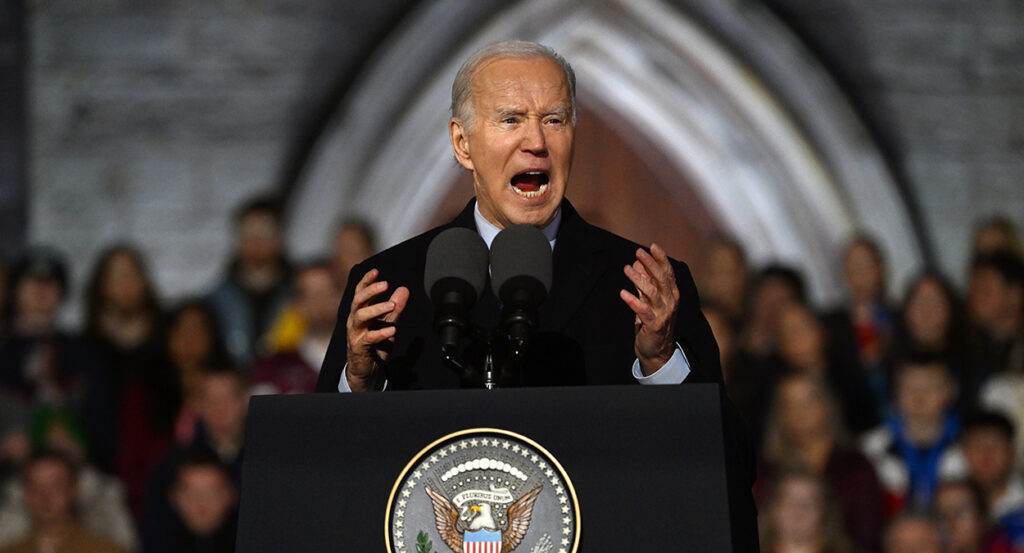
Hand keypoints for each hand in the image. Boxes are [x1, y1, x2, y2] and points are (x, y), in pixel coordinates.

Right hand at [345, 268, 409, 390]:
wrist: (367, 370)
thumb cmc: (375, 345)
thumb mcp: (388, 323)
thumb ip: (395, 308)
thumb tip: (404, 289)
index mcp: (360, 312)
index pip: (360, 293)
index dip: (366, 281)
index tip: (376, 271)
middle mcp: (354, 321)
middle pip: (357, 302)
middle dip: (371, 291)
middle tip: (386, 284)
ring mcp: (355, 334)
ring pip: (360, 317)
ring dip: (376, 309)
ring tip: (392, 305)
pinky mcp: (359, 348)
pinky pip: (368, 338)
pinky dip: (380, 333)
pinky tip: (392, 330)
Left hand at [619, 243, 679, 374]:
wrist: (657, 351)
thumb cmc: (652, 322)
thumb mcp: (649, 300)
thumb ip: (644, 283)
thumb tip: (637, 263)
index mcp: (672, 294)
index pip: (668, 272)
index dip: (661, 258)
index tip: (652, 245)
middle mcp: (671, 302)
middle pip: (662, 279)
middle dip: (650, 264)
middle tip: (638, 252)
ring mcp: (664, 314)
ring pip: (652, 292)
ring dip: (639, 279)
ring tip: (626, 269)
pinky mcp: (654, 325)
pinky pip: (643, 310)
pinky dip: (633, 300)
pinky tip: (623, 293)